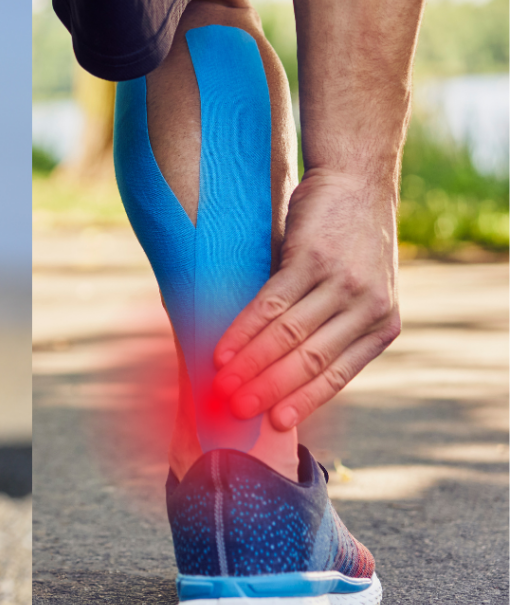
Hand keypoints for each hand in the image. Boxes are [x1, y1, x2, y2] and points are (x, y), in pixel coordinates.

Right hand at [211, 168, 401, 429]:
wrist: (356, 180)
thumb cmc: (347, 240)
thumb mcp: (356, 290)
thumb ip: (331, 328)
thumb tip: (279, 373)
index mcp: (383, 324)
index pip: (338, 375)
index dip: (304, 401)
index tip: (274, 425)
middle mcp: (368, 306)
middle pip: (309, 360)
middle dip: (269, 389)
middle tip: (237, 410)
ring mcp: (342, 281)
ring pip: (288, 336)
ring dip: (250, 365)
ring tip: (222, 384)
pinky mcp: (312, 257)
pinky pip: (272, 304)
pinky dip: (243, 331)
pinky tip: (223, 349)